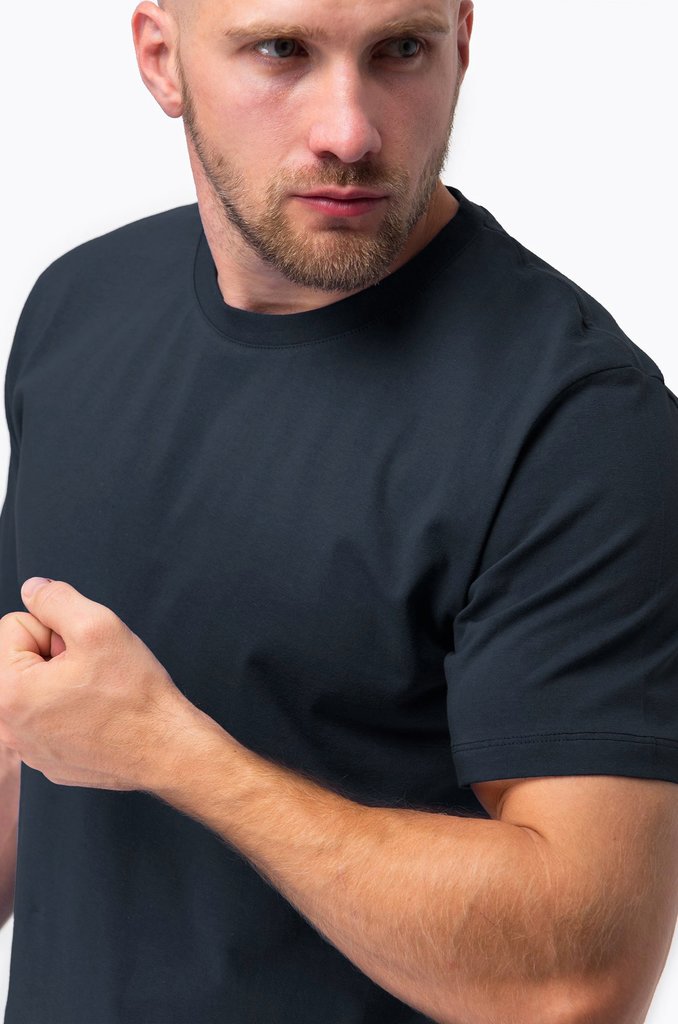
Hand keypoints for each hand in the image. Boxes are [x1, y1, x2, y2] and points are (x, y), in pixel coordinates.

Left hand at [0, 578, 192, 791]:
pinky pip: (49, 718)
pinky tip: (97, 716)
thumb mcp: (98, 626)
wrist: (164, 748)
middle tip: (90, 671)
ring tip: (96, 694)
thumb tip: (34, 590)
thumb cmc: (134, 697)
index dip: (54, 629)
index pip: (14, 626)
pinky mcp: (48, 759)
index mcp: (9, 692)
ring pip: (37, 689)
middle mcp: (9, 726)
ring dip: (62, 683)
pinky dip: (70, 711)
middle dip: (55, 656)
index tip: (80, 651)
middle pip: (22, 659)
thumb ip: (56, 599)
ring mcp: (28, 748)